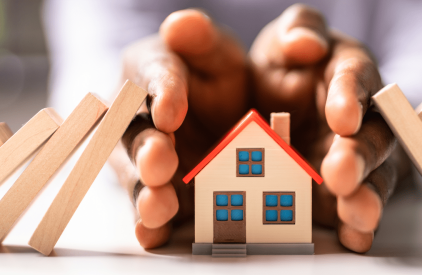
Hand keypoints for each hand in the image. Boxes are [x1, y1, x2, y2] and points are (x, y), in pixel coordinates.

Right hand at [116, 9, 247, 247]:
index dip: (161, 91)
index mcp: (151, 72)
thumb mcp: (216, 53)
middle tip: (160, 160)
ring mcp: (145, 158)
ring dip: (145, 192)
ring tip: (159, 205)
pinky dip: (149, 223)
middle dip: (147, 149)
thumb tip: (182, 25)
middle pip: (134, 133)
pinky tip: (153, 234)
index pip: (152, 74)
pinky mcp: (159, 190)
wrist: (223, 114)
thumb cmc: (214, 77)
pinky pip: (149, 208)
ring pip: (136, 175)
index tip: (171, 109)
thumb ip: (201, 39)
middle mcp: (138, 117)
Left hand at [249, 4, 409, 251]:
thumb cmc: (284, 67)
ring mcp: (356, 157)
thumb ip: (297, 31)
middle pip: (373, 136)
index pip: (355, 79)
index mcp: (348, 74)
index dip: (351, 97)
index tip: (341, 116)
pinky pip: (355, 207)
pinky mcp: (343, 190)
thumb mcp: (281, 42)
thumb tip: (306, 43)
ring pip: (374, 176)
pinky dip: (357, 224)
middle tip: (341, 171)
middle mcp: (362, 119)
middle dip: (359, 154)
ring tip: (355, 212)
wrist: (270, 104)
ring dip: (367, 195)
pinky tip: (353, 236)